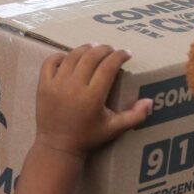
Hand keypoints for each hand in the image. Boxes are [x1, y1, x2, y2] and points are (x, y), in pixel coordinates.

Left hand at [35, 45, 151, 157]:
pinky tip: (70, 56)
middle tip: (112, 49)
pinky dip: (60, 55)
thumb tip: (150, 101)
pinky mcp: (43, 85)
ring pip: (72, 56)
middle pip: (91, 57)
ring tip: (95, 47)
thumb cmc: (87, 138)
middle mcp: (74, 87)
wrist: (57, 146)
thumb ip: (134, 116)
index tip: (126, 53)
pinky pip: (50, 62)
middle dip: (105, 49)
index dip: (119, 56)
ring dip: (85, 49)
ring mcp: (56, 85)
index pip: (108, 67)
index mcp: (92, 97)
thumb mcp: (113, 129)